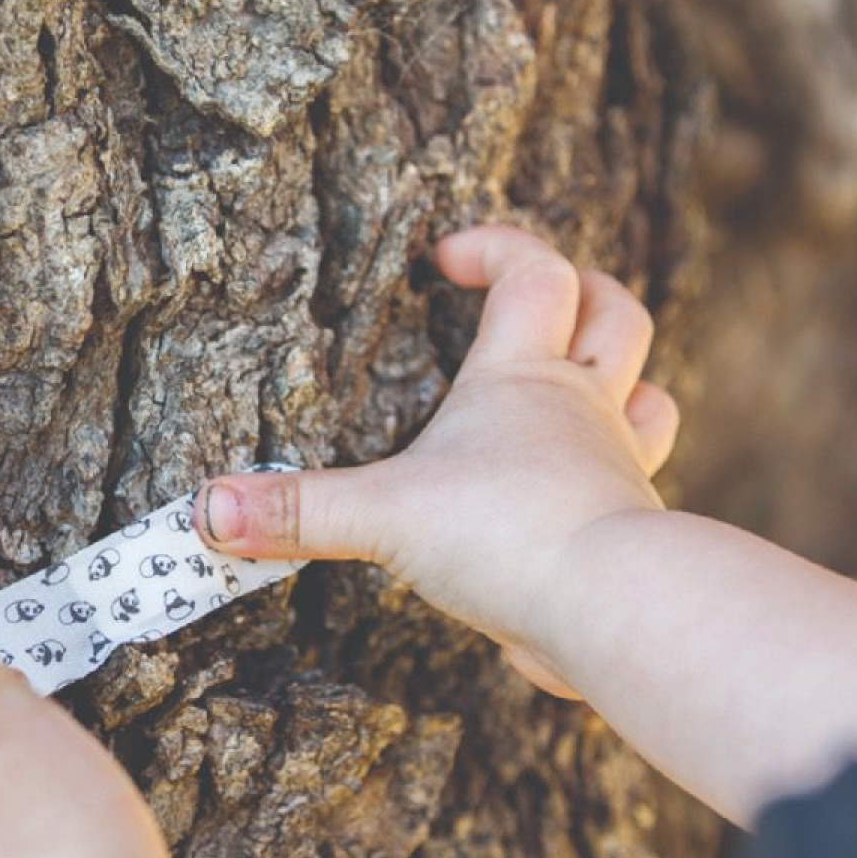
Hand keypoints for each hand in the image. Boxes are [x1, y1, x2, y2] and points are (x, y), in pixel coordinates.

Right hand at [193, 224, 676, 698]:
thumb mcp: (383, 515)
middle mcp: (583, 411)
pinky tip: (568, 505)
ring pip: (649, 400)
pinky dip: (608, 482)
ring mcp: (618, 470)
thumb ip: (296, 511)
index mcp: (524, 378)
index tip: (446, 257)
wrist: (609, 610)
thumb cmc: (507, 534)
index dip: (498, 248)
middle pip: (618, 317)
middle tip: (539, 298)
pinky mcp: (626, 536)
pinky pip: (632, 489)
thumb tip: (206, 511)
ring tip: (587, 390)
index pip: (534, 273)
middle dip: (587, 293)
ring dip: (627, 385)